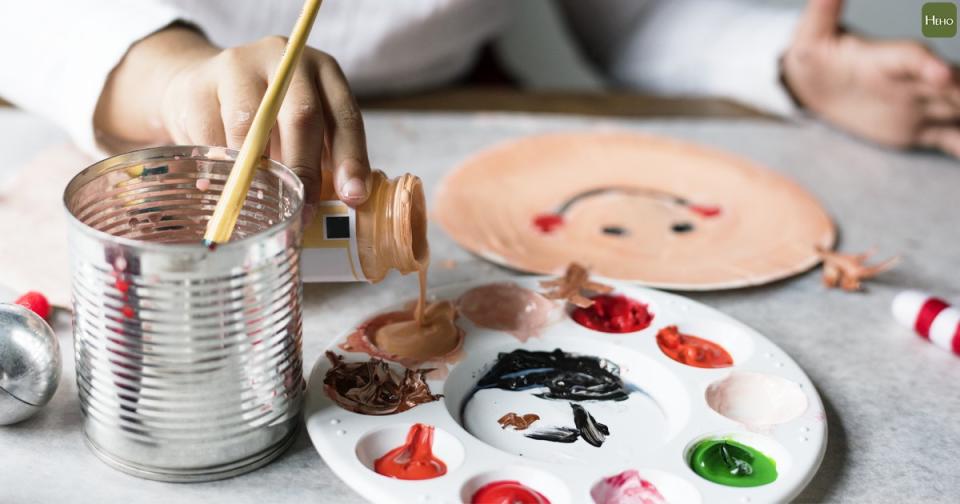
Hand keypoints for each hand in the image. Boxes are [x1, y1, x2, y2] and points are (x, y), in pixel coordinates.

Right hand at [95, 26, 370, 205]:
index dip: (351, 159)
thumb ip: (322, 159)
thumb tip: (340, 205)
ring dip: (257, 172)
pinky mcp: (200, 84)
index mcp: (322, 71)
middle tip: (302, 210)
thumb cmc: (267, 119)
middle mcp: (285, 60)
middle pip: (301, 116)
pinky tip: (223, 185)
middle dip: (304, 171)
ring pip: (251, 127)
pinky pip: (212, 136)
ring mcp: (239, 66)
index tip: (353, 196)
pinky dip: (221, 168)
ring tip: (259, 200)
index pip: (344, 116)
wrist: (202, 87)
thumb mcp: (302, 129)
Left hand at [782, 0, 959, 156]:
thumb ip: (822, 13)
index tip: (940, 76)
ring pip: (958, 110)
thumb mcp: (810, 37)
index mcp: (886, 59)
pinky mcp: (918, 128)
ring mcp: (920, 104)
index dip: (927, 65)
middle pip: (951, 85)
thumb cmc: (813, 56)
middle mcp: (913, 80)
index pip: (911, 58)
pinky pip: (949, 138)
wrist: (815, 83)